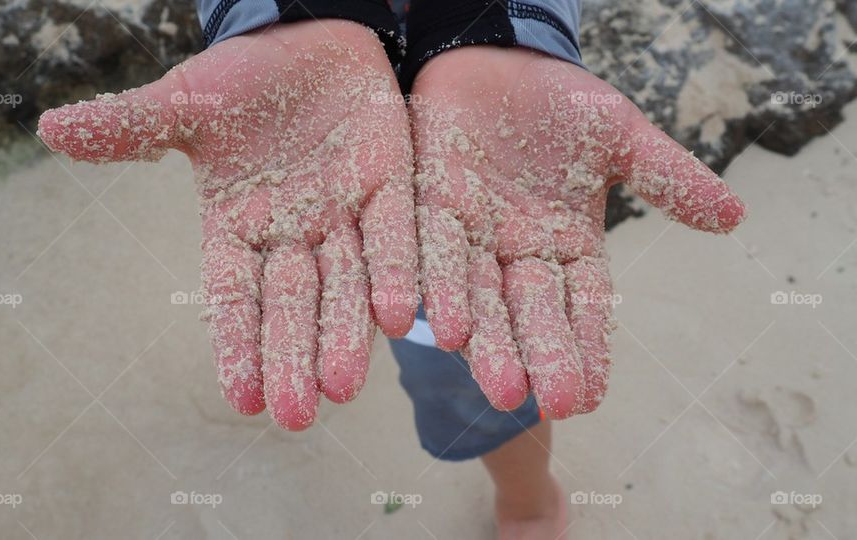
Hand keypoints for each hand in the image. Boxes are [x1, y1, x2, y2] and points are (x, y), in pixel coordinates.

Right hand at [38, 20, 417, 429]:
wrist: (307, 36)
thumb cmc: (243, 78)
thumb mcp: (188, 102)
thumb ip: (132, 126)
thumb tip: (47, 128)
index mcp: (238, 226)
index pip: (234, 297)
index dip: (237, 344)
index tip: (241, 400)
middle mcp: (292, 233)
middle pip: (292, 305)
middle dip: (293, 358)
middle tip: (296, 416)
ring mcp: (343, 212)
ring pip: (345, 282)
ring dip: (346, 334)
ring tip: (344, 387)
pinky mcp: (388, 183)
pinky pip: (393, 233)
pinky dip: (393, 271)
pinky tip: (396, 315)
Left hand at [410, 47, 744, 418]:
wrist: (498, 58)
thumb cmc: (562, 101)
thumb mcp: (620, 136)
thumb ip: (665, 176)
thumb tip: (734, 217)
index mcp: (568, 245)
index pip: (582, 307)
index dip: (586, 349)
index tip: (589, 398)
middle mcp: (518, 252)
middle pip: (530, 313)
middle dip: (538, 357)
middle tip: (545, 405)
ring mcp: (473, 233)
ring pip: (478, 295)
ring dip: (486, 341)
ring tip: (497, 387)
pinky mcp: (430, 204)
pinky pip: (431, 249)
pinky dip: (437, 285)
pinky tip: (440, 323)